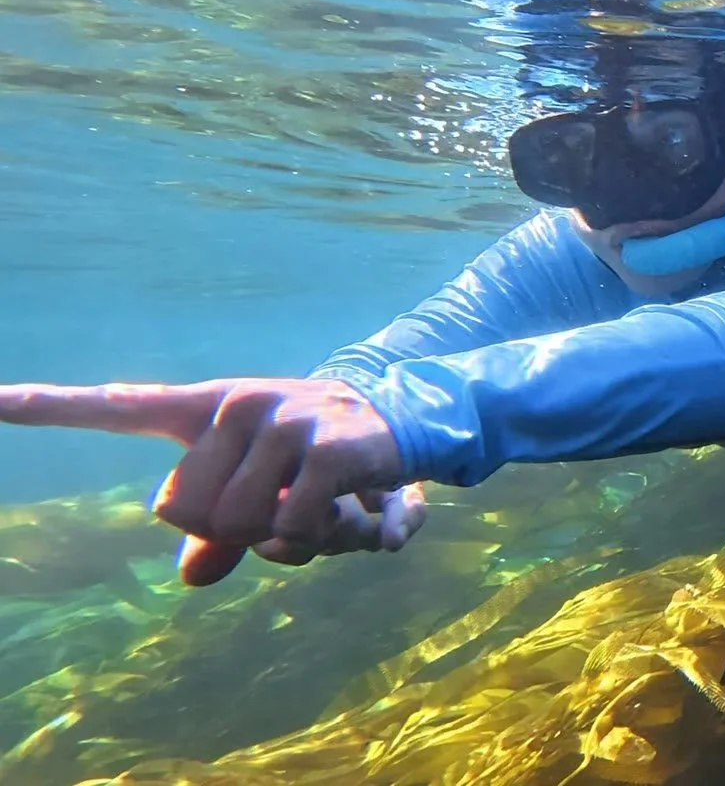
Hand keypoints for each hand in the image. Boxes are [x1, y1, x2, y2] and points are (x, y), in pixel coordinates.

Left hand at [0, 377, 427, 585]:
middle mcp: (240, 404)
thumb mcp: (269, 492)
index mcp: (210, 408)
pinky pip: (293, 530)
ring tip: (326, 515)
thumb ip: (222, 537)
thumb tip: (188, 579)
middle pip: (189, 512)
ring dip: (287, 543)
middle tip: (288, 518)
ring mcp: (286, 421)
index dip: (49, 406)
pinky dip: (322, 542)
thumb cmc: (327, 461)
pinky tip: (359, 517)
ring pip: (241, 527)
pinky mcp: (332, 447)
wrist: (416, 421)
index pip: (119, 404)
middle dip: (238, 536)